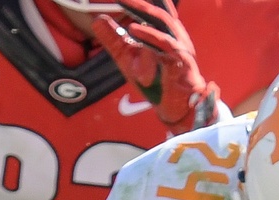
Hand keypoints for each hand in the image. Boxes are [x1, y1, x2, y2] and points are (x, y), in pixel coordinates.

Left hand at [92, 0, 220, 135]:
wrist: (177, 109)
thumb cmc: (158, 84)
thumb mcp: (128, 59)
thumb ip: (114, 40)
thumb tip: (97, 20)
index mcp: (166, 33)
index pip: (155, 10)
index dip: (142, 1)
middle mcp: (176, 36)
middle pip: (159, 11)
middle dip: (140, 1)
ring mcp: (180, 48)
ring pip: (164, 24)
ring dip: (144, 11)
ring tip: (125, 2)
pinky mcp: (181, 62)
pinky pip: (165, 45)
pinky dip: (149, 36)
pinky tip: (132, 29)